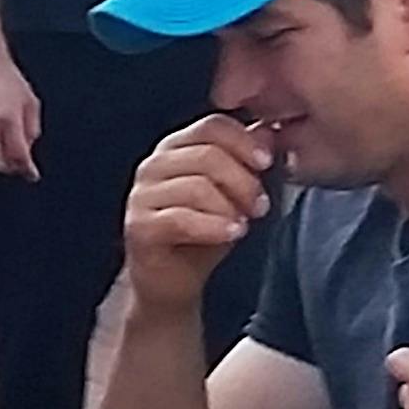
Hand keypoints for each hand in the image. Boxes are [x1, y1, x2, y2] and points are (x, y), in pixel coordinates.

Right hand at [0, 40, 43, 179]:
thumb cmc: (8, 80)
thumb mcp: (31, 103)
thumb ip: (32, 128)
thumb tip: (29, 150)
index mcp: (10, 119)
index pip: (18, 153)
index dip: (26, 169)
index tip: (31, 175)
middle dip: (9, 169)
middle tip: (18, 166)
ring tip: (7, 139)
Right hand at [122, 113, 265, 298]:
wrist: (174, 282)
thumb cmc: (203, 233)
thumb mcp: (233, 193)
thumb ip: (246, 161)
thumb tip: (269, 131)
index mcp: (176, 148)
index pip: (212, 126)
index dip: (244, 141)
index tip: (267, 161)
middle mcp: (154, 165)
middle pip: (207, 154)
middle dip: (243, 180)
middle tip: (261, 204)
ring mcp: (142, 196)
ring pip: (196, 186)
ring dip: (230, 206)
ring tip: (245, 223)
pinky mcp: (139, 227)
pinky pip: (181, 219)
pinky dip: (214, 226)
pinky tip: (232, 233)